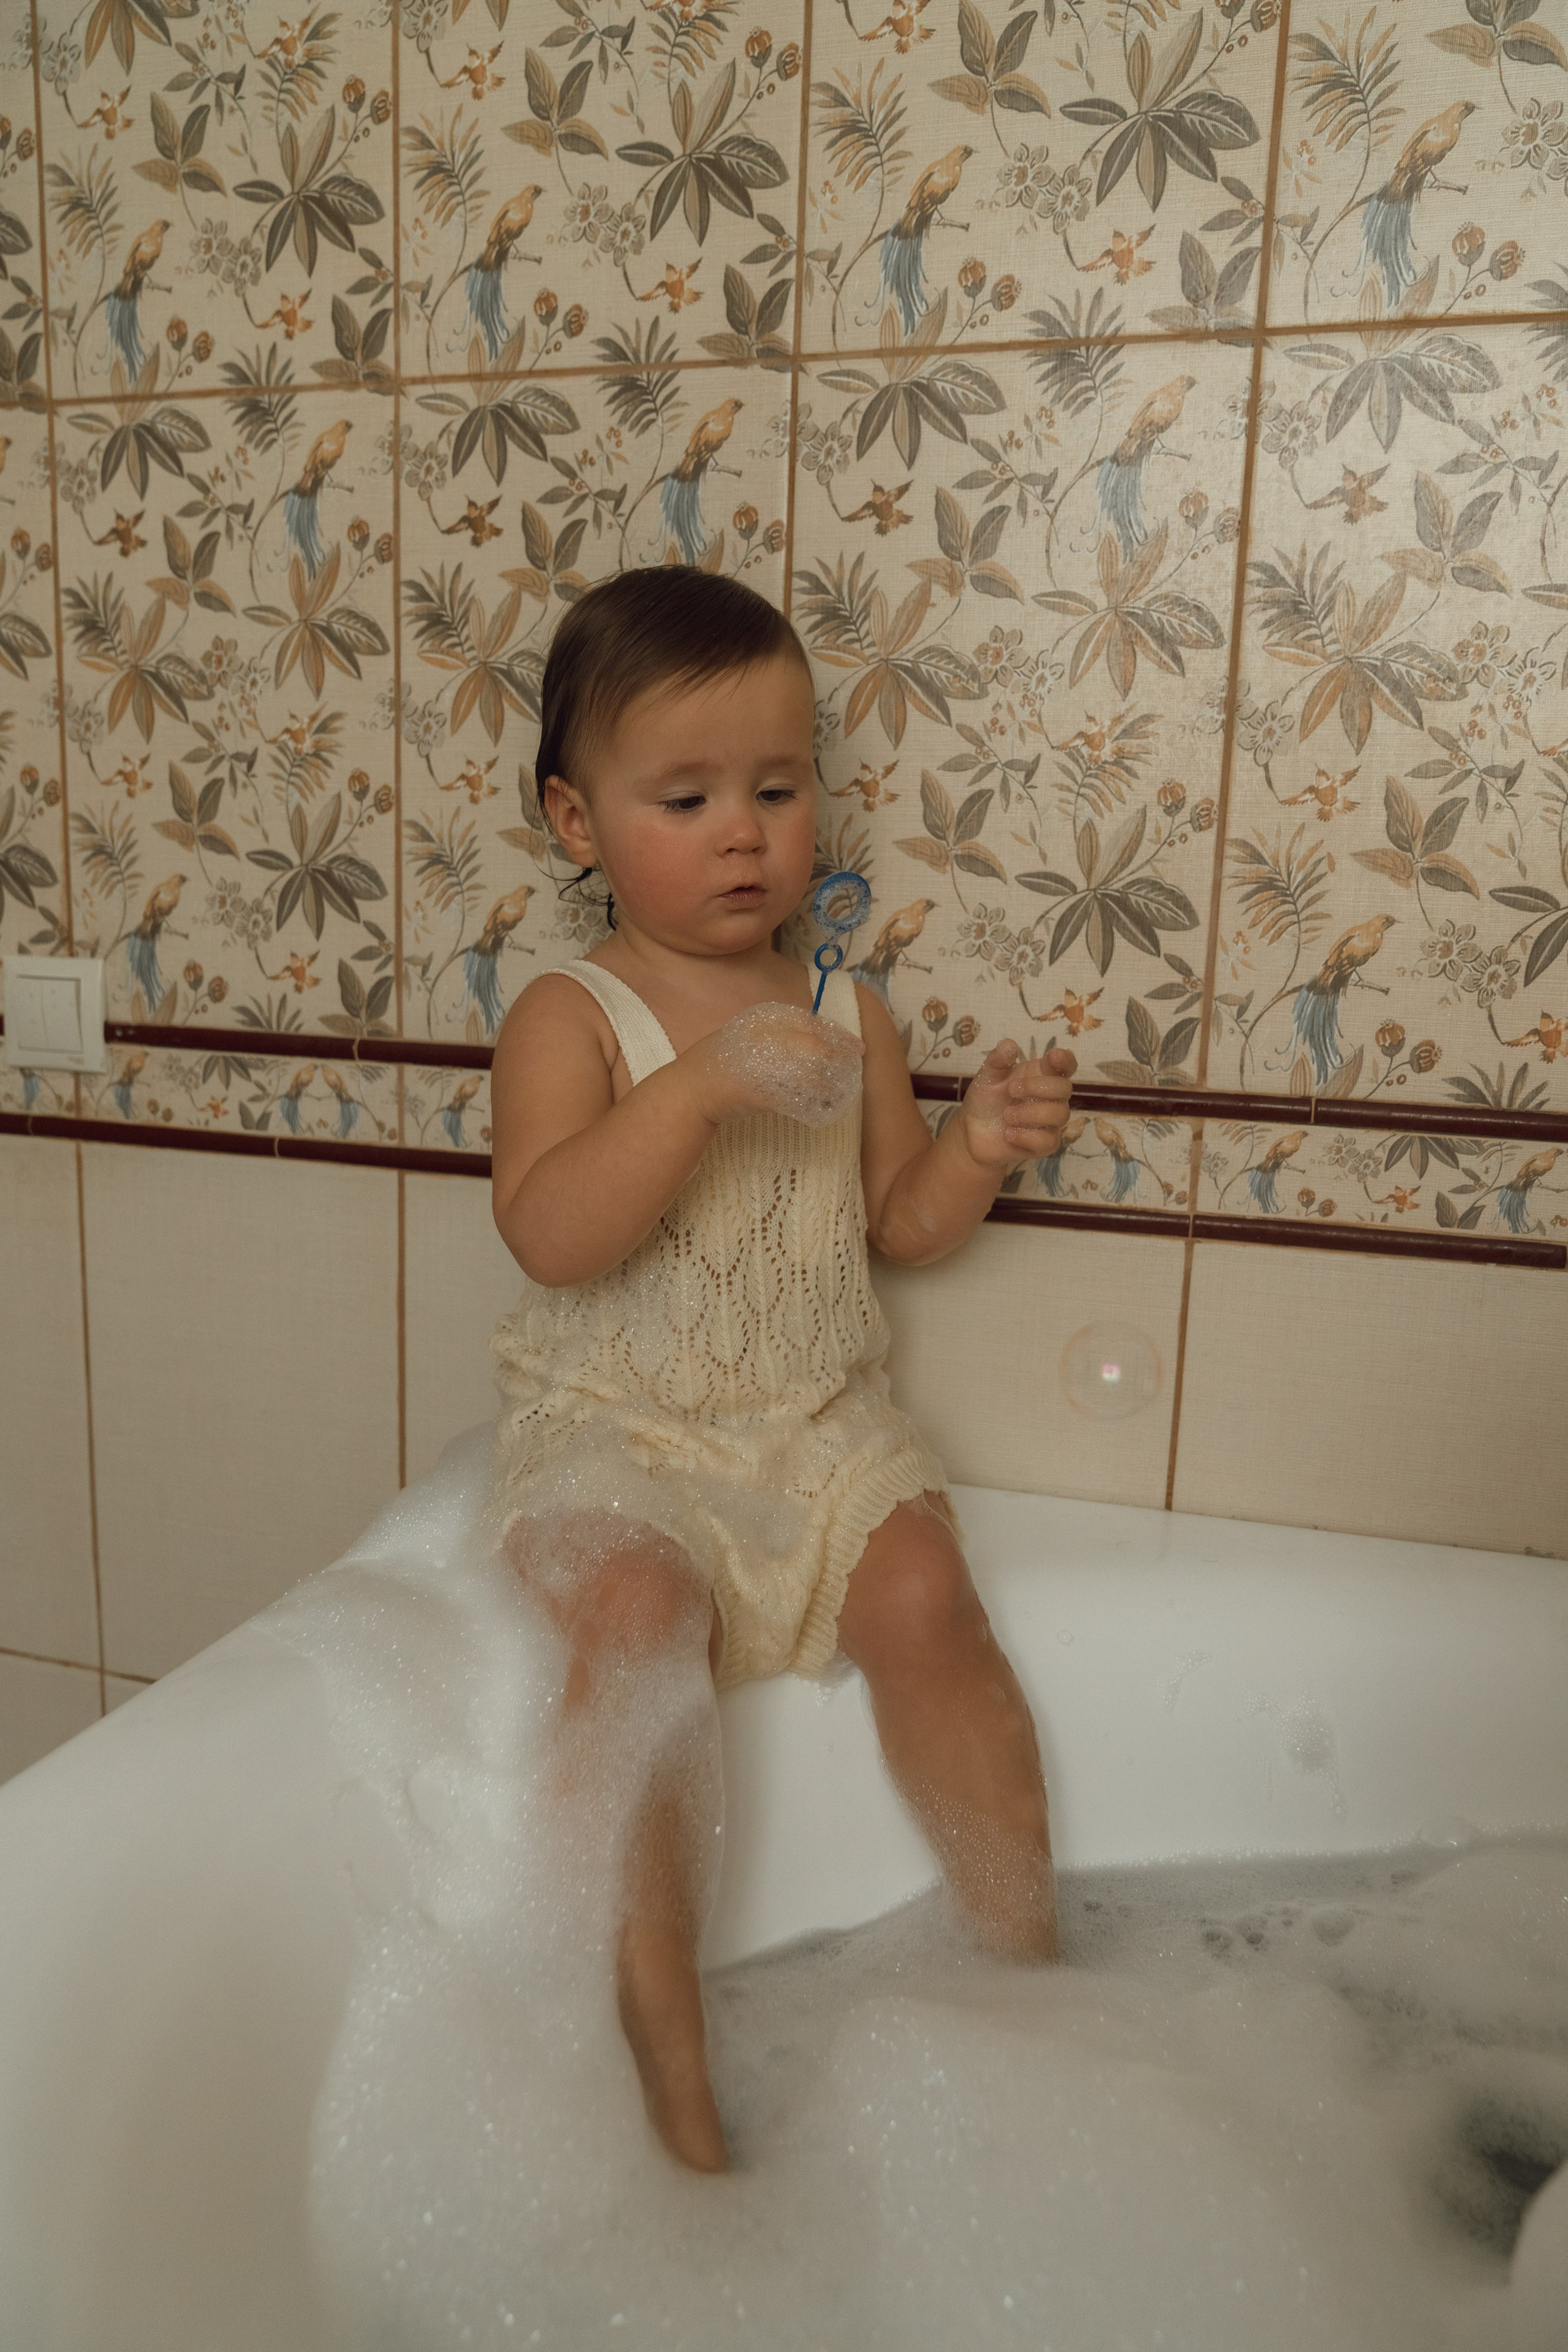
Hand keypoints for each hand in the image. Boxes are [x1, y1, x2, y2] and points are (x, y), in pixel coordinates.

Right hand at [687, 1001, 864, 1128]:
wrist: (690, 1090)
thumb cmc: (721, 1065)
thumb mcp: (750, 1037)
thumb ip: (780, 1037)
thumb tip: (820, 1043)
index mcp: (762, 1019)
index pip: (811, 1022)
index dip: (838, 1035)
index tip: (857, 1047)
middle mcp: (762, 1035)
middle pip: (815, 1044)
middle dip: (839, 1058)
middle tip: (856, 1067)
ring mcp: (760, 1061)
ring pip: (810, 1071)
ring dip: (830, 1082)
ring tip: (842, 1090)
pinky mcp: (758, 1089)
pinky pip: (795, 1096)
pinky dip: (812, 1103)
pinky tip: (822, 1107)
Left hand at [957, 1040, 1075, 1169]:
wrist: (972, 1132)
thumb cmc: (986, 1099)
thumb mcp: (987, 1076)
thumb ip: (998, 1061)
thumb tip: (1009, 1044)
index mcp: (1041, 1075)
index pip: (1066, 1065)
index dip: (1065, 1060)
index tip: (1053, 1057)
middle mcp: (1051, 1098)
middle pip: (1065, 1088)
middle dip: (1038, 1087)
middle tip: (1011, 1089)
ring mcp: (1050, 1122)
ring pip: (1060, 1115)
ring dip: (1030, 1113)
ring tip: (1006, 1115)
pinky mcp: (1044, 1145)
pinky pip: (1048, 1141)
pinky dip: (1026, 1137)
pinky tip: (1008, 1134)